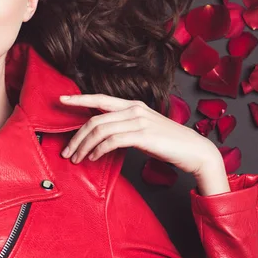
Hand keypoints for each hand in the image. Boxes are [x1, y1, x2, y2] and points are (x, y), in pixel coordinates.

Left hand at [59, 94, 220, 176]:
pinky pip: (112, 141)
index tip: (61, 100)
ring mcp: (139, 121)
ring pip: (100, 130)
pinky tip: (94, 158)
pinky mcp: (143, 135)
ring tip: (77, 158)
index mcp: (133, 104)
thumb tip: (103, 135)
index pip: (100, 98)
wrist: (195, 151)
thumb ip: (126, 126)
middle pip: (95, 118)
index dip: (79, 99)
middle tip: (66, 150)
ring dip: (84, 146)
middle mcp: (134, 109)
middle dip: (77, 135)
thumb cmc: (169, 142)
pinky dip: (98, 150)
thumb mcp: (144, 128)